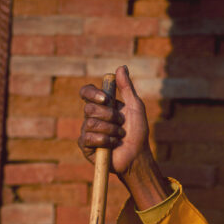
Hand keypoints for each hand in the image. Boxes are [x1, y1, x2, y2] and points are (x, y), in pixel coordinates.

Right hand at [78, 65, 170, 208]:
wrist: (137, 155)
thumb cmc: (138, 132)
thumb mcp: (135, 106)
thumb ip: (126, 88)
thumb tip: (121, 67)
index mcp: (101, 106)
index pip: (86, 92)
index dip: (91, 93)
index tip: (105, 99)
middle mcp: (91, 117)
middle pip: (89, 108)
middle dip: (110, 116)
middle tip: (121, 123)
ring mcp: (87, 131)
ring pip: (90, 123)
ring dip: (110, 130)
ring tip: (119, 136)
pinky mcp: (86, 146)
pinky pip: (89, 138)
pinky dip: (105, 141)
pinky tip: (112, 145)